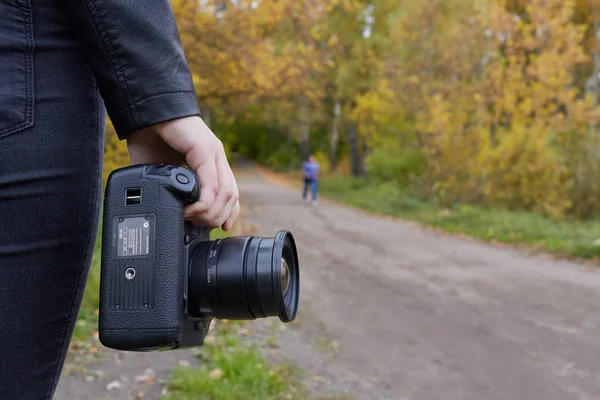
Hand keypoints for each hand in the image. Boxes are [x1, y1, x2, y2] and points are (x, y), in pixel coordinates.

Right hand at [126, 116, 239, 231]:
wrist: (142, 113)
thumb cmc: (150, 139)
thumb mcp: (163, 172)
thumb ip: (171, 189)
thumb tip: (170, 213)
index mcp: (211, 163)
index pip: (231, 194)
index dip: (229, 214)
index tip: (220, 228)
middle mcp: (216, 158)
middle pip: (231, 197)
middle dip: (216, 218)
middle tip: (196, 224)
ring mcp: (213, 152)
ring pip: (226, 193)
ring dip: (210, 213)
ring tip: (191, 217)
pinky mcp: (204, 149)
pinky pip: (212, 183)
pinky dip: (204, 202)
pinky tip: (190, 209)